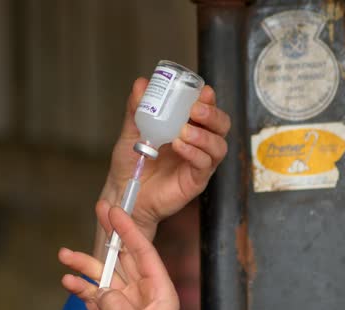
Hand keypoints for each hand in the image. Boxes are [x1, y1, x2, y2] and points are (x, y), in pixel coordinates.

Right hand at [59, 204, 178, 309]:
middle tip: (96, 214)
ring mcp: (125, 307)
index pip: (144, 253)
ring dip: (85, 267)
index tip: (116, 211)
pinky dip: (81, 289)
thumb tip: (101, 289)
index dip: (129, 230)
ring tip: (63, 256)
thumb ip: (115, 304)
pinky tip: (68, 282)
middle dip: (107, 240)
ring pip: (104, 278)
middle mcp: (143, 296)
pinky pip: (93, 297)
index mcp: (160, 294)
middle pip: (123, 260)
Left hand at [95, 78, 230, 257]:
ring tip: (183, 131)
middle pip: (221, 126)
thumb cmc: (131, 162)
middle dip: (213, 115)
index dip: (209, 100)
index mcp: (187, 128)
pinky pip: (204, 165)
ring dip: (204, 135)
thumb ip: (137, 109)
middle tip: (195, 110)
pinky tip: (180, 147)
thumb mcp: (131, 131)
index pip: (208, 110)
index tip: (202, 91)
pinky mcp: (196, 181)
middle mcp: (198, 144)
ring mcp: (198, 163)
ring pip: (218, 146)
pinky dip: (195, 153)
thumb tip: (141, 84)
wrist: (123, 190)